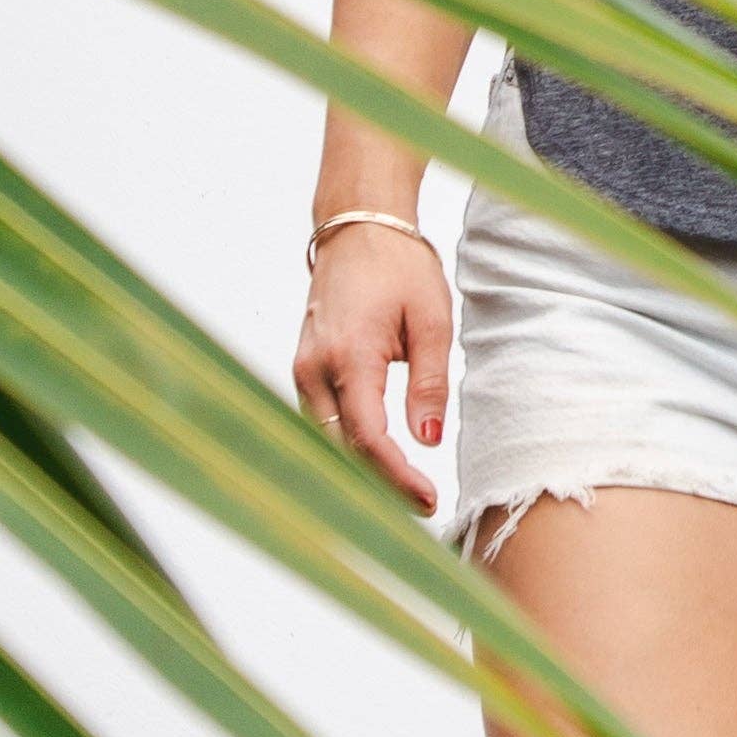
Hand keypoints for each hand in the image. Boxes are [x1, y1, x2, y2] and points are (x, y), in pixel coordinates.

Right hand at [292, 225, 451, 516]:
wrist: (359, 230)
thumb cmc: (399, 267)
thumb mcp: (433, 319)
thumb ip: (430, 382)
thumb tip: (428, 440)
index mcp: (349, 356)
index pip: (367, 436)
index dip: (394, 476)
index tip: (426, 499)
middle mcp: (314, 369)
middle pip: (339, 448)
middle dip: (375, 484)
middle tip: (418, 507)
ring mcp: (302, 370)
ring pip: (325, 439)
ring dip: (358, 468)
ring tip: (402, 492)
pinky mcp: (303, 369)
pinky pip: (320, 421)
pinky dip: (345, 444)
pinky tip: (375, 460)